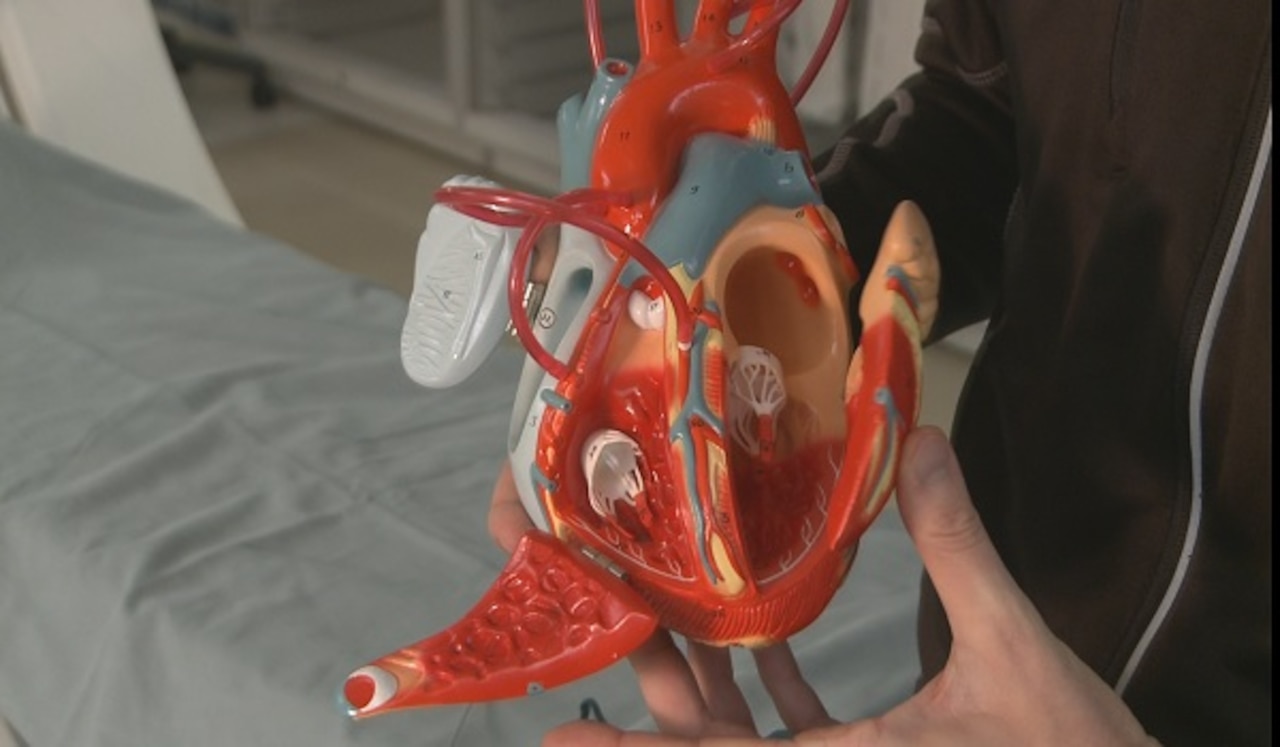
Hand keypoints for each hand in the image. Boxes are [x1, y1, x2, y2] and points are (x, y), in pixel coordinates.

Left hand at [542, 427, 1158, 745]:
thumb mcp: (1014, 652)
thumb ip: (958, 550)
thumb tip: (921, 445)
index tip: (561, 730)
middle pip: (710, 733)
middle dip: (658, 672)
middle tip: (609, 605)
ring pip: (747, 727)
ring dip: (705, 671)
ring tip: (663, 601)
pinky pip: (796, 728)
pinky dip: (769, 687)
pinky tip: (758, 633)